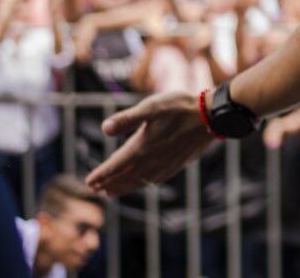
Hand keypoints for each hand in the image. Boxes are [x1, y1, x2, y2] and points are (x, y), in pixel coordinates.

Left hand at [86, 91, 213, 195]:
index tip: (88, 182)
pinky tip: (145, 182)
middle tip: (96, 190)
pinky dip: (144, 183)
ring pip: (140, 181)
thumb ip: (127, 119)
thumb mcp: (151, 107)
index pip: (115, 166)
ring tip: (113, 192)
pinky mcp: (177, 164)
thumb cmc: (180, 108)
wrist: (211, 117)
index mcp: (142, 148)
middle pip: (125, 177)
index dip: (101, 175)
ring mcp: (166, 165)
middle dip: (109, 184)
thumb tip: (104, 129)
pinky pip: (155, 179)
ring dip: (124, 187)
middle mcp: (152, 161)